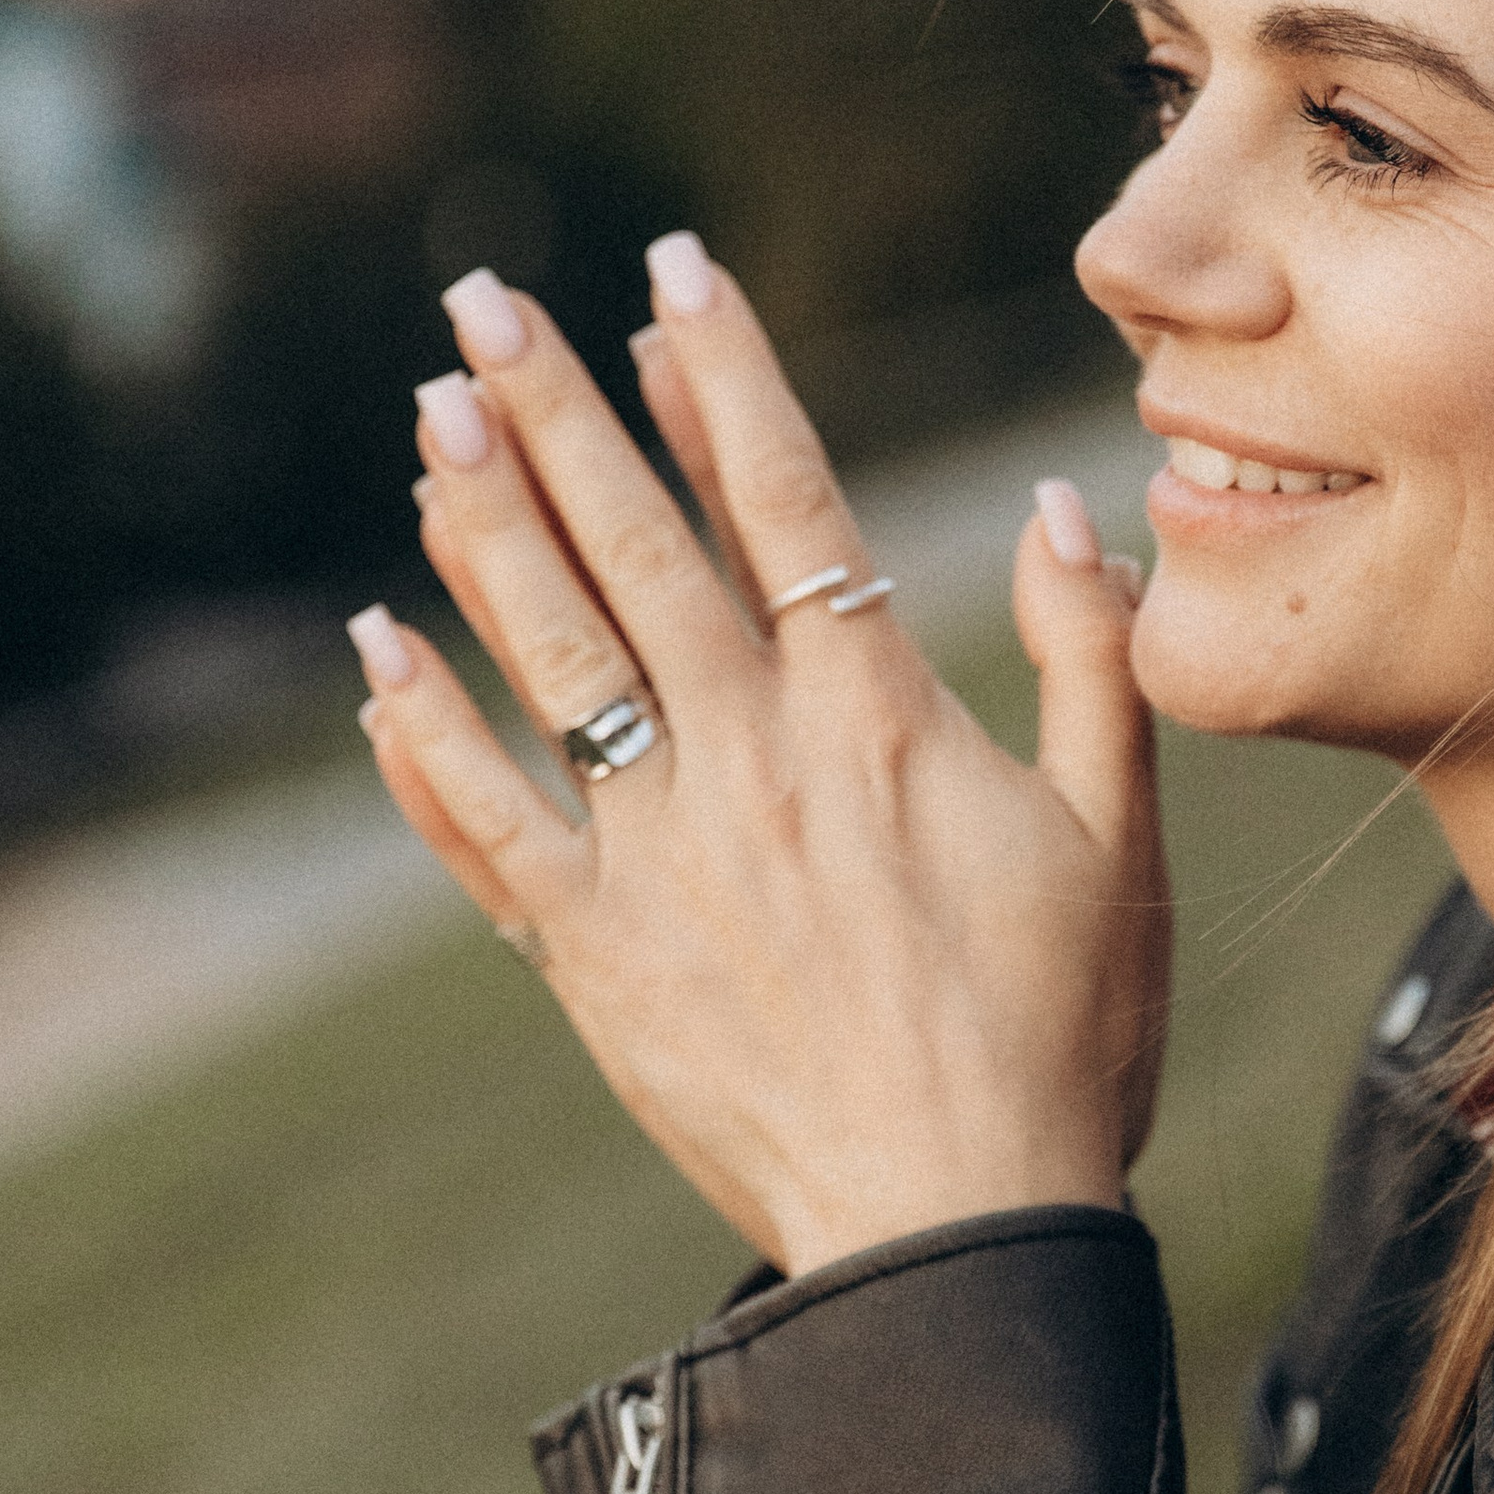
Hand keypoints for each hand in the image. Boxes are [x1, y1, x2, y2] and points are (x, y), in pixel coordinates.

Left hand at [351, 240, 1168, 1281]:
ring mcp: (659, 850)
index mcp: (876, 713)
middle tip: (482, 298)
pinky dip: (424, 732)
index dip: (721, 373)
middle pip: (636, 541)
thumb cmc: (1061, 1038)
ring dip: (481, 522)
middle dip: (554, 406)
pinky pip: (486, 821)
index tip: (667, 269)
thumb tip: (1059, 506)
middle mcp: (751, 755)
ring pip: (551, 650)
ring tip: (429, 414)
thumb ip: (1090, 660)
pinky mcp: (592, 950)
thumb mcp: (1118, 836)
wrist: (954, 1224)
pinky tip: (375, 648)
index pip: (784, 496)